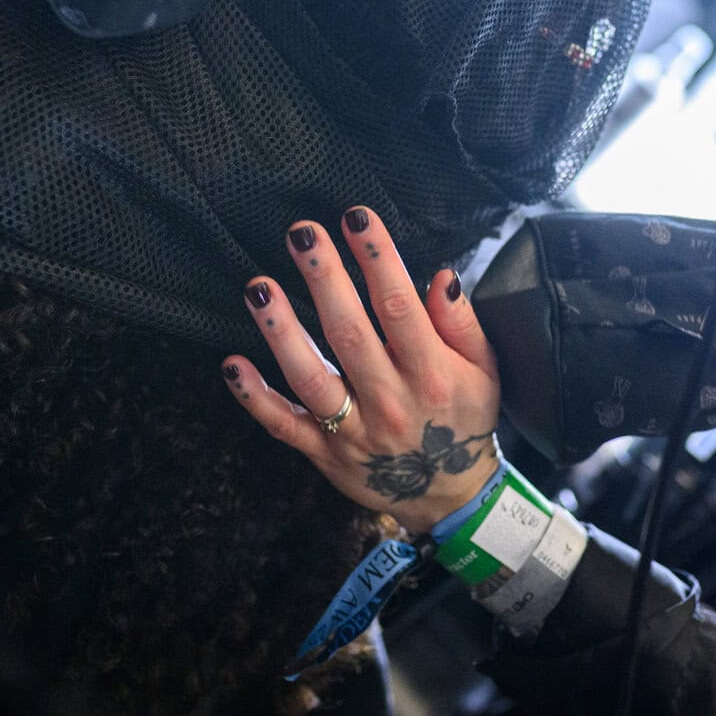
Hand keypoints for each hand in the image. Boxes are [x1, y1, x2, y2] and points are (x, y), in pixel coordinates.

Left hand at [224, 209, 501, 532]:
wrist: (449, 498)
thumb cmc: (463, 419)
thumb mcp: (483, 370)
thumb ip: (461, 322)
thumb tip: (439, 274)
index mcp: (431, 375)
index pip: (399, 308)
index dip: (377, 259)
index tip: (356, 218)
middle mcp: (390, 402)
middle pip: (349, 334)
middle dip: (324, 279)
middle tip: (302, 233)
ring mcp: (353, 432)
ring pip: (310, 378)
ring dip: (281, 332)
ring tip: (258, 288)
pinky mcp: (324, 454)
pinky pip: (284, 426)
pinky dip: (255, 399)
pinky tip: (231, 365)